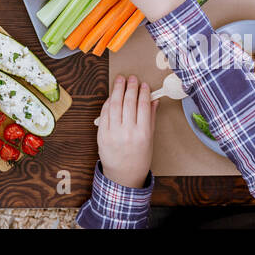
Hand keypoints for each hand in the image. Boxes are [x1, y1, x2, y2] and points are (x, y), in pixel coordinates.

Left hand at [97, 74, 155, 188]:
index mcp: (142, 134)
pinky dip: (108, 102)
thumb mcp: (149, 140)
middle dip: (130, 87)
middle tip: (132, 78)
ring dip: (117, 89)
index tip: (144, 84)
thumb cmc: (139, 159)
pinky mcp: (101, 134)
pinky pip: (104, 113)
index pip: (142, 106)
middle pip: (128, 102)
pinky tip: (111, 95)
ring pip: (114, 105)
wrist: (123, 176)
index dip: (143, 92)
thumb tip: (153, 100)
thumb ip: (150, 118)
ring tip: (120, 80)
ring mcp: (113, 133)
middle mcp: (127, 132)